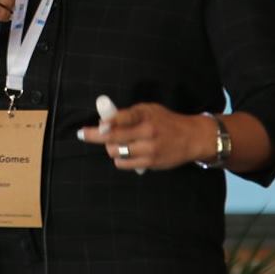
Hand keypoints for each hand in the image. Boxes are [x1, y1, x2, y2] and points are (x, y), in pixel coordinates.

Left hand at [77, 101, 213, 172]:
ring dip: (110, 147)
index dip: (110, 122)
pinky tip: (124, 153)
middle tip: (84, 134)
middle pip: (114, 137)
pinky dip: (119, 158)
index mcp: (146, 115)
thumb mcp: (150, 110)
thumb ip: (129, 114)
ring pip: (116, 152)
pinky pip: (124, 163)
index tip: (99, 126)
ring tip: (115, 143)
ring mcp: (149, 149)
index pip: (125, 117)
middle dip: (95, 136)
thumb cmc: (166, 121)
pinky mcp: (150, 163)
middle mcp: (147, 132)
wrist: (191, 138)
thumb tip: (105, 121)